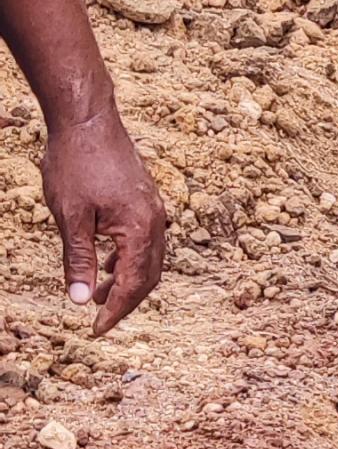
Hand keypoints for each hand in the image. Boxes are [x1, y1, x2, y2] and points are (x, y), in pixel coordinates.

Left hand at [42, 101, 166, 335]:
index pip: (132, 285)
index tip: (95, 330)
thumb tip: (79, 299)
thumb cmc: (76, 162)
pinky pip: (145, 241)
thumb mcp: (71, 217)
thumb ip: (78, 260)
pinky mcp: (145, 199)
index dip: (114, 312)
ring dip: (126, 281)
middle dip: (124, 301)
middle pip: (148, 277)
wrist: (87, 117)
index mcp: (140, 228)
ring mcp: (153, 208)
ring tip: (96, 294)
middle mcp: (155, 220)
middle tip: (98, 318)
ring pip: (148, 260)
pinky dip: (127, 260)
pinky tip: (106, 263)